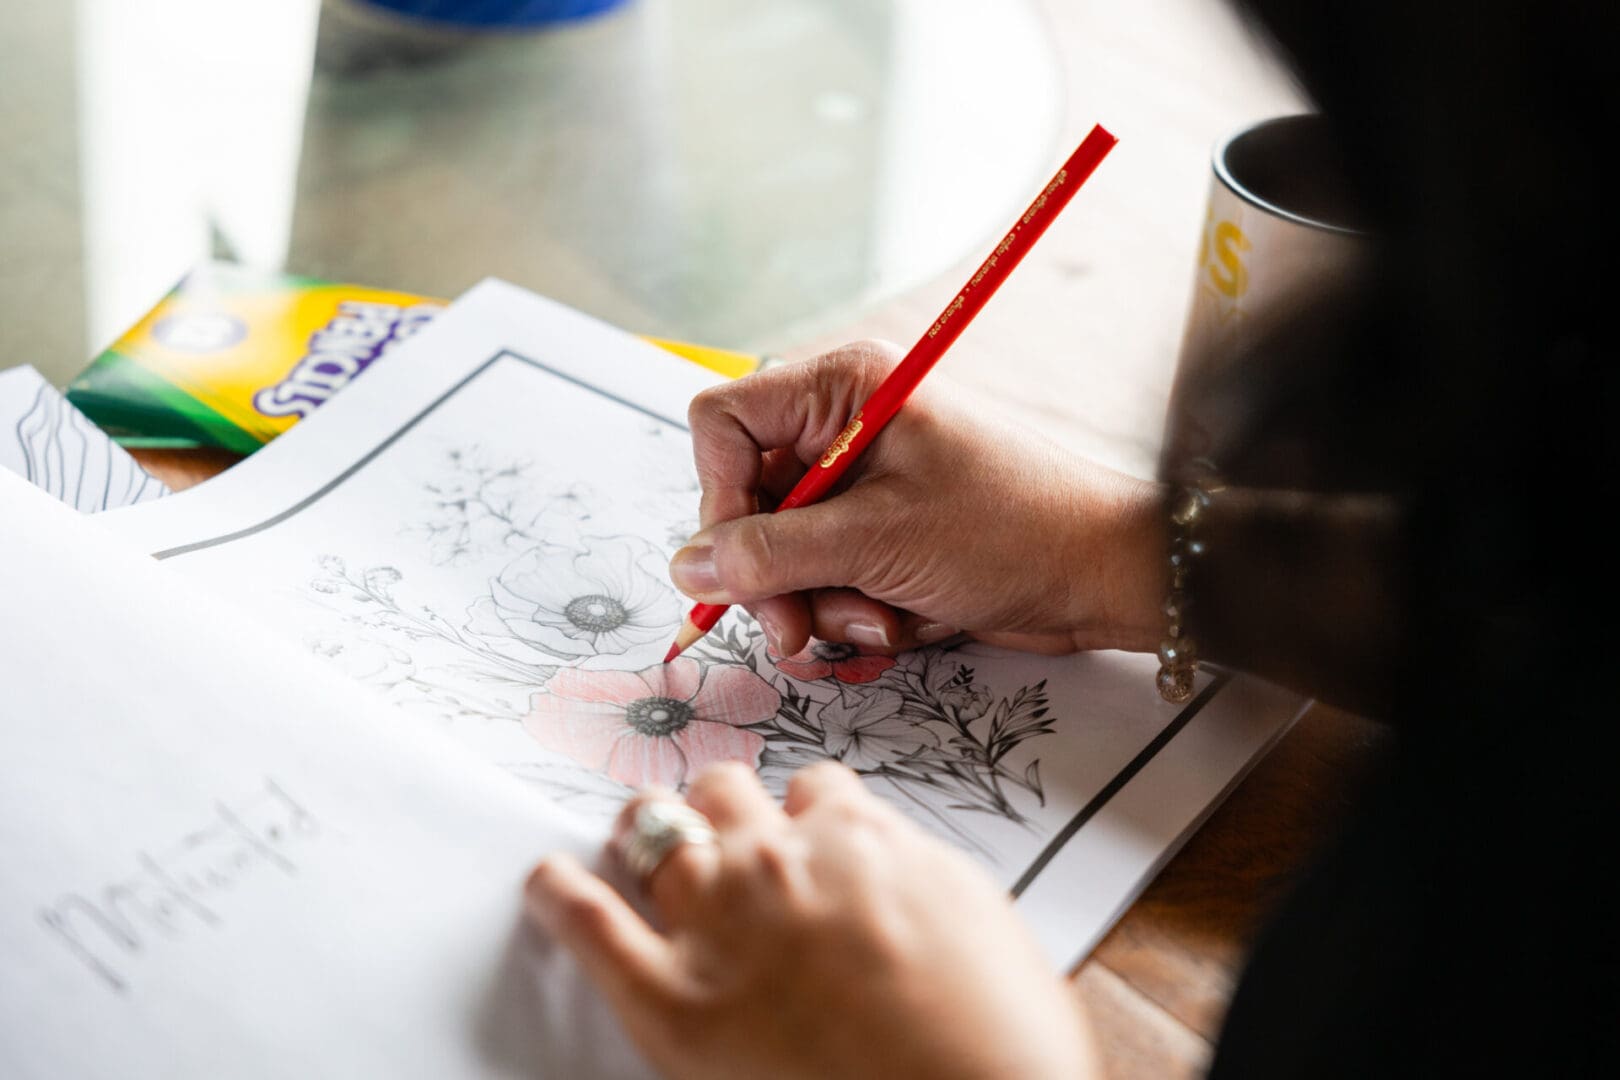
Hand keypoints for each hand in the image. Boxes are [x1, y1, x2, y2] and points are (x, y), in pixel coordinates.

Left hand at [525, 762, 1099, 1079]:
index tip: (799, 825)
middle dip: (719, 804)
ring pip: (658, 834)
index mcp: (858, 837)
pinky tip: (545, 881)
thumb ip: (907, 869)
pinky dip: (560, 895)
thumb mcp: (975, 915)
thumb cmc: (1002, 1037)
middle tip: (714, 822)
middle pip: (723, 793)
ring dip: (646, 828)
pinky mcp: (674, 1003)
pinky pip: (593, 925)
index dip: (802, 810)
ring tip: (634, 833)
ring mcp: (721, 926)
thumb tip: (879, 856)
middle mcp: (780, 864)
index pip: (811, 788)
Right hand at [670, 340, 1164, 656]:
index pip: (724, 425)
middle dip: (773, 575)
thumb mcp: (879, 541)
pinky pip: (823, 580)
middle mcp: (842, 428)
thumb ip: (773, 554)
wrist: (1100, 576)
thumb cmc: (1013, 529)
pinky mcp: (878, 535)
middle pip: (745, 501)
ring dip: (818, 604)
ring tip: (878, 622)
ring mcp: (860, 485)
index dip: (718, 497)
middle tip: (796, 629)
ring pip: (780, 554)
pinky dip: (850, 613)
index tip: (738, 563)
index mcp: (844, 388)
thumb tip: (689, 565)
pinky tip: (900, 622)